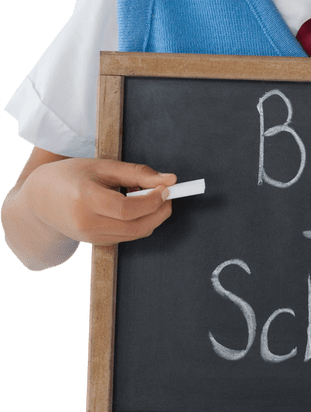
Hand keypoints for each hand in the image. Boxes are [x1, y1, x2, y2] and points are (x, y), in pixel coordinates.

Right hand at [18, 157, 176, 246]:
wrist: (39, 200)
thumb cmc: (70, 176)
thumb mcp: (101, 166)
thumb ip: (137, 172)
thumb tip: (170, 179)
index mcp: (85, 198)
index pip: (127, 209)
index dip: (152, 200)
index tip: (166, 188)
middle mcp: (86, 223)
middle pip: (135, 227)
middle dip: (159, 212)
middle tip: (166, 194)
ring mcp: (89, 238)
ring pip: (134, 234)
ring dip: (151, 217)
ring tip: (147, 195)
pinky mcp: (94, 244)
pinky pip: (126, 237)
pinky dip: (138, 223)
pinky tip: (134, 206)